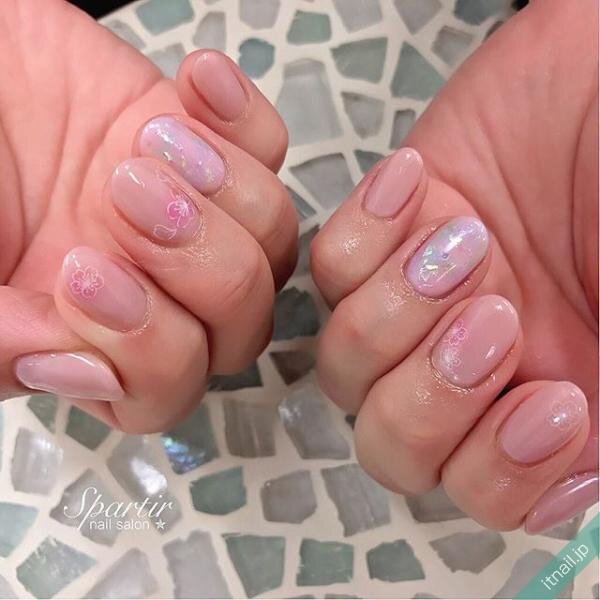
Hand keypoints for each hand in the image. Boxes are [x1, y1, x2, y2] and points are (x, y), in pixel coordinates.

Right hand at [0, 0, 296, 431]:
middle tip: (122, 197)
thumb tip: (86, 371)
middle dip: (195, 266)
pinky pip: (268, 148)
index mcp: (96, 336)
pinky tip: (197, 87)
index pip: (167, 390)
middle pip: (243, 326)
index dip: (148, 350)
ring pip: (272, 243)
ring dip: (223, 195)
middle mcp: (158, 288)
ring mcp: (193, 216)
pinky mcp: (211, 144)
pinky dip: (244, 118)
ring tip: (146, 142)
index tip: (83, 273)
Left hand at [310, 0, 597, 533]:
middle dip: (431, 397)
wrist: (596, 65)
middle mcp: (471, 367)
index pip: (486, 492)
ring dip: (396, 316)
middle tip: (493, 317)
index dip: (500, 474)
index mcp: (543, 399)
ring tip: (466, 243)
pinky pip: (330, 269)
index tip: (555, 402)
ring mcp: (416, 305)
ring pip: (345, 368)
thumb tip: (586, 483)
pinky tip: (421, 187)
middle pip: (393, 447)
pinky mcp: (378, 238)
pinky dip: (367, 235)